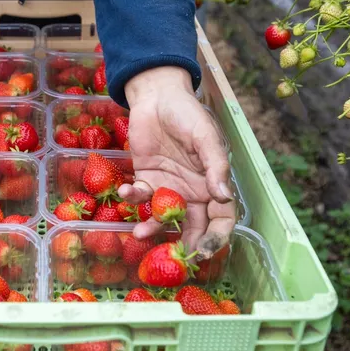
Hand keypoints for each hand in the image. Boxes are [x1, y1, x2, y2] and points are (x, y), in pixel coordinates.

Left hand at [119, 66, 234, 257]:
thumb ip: (215, 167)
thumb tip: (224, 196)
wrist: (157, 95)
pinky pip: (140, 198)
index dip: (216, 238)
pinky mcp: (145, 179)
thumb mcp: (206, 136)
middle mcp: (192, 191)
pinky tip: (125, 190)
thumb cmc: (188, 113)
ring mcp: (168, 187)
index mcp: (212, 184)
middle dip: (185, 243)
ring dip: (153, 227)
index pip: (221, 219)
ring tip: (141, 232)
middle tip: (173, 255)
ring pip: (163, 218)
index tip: (205, 252)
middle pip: (194, 227)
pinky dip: (132, 198)